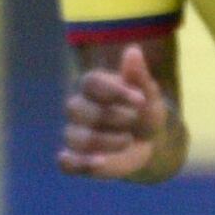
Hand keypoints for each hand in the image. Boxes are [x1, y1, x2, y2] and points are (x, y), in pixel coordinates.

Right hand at [58, 45, 169, 178]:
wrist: (148, 142)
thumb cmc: (144, 111)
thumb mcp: (148, 94)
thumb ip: (139, 75)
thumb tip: (133, 51)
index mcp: (92, 86)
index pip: (91, 83)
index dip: (115, 92)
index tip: (141, 100)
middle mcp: (78, 108)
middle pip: (81, 110)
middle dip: (114, 117)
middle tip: (135, 121)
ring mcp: (75, 133)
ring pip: (76, 137)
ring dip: (106, 141)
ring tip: (129, 140)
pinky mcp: (76, 158)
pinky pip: (66, 163)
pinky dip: (80, 164)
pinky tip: (100, 162)